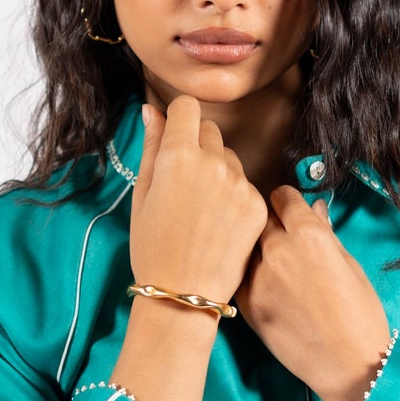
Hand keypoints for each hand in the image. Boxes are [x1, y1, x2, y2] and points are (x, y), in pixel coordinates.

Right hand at [133, 95, 268, 304]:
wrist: (183, 293)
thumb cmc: (153, 247)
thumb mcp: (142, 195)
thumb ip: (151, 147)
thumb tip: (152, 110)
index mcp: (177, 156)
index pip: (186, 107)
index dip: (178, 118)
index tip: (174, 136)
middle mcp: (212, 162)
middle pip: (209, 130)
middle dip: (197, 145)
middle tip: (183, 183)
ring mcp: (239, 184)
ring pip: (229, 158)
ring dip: (217, 171)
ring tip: (201, 210)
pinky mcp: (257, 205)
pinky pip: (245, 185)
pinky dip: (233, 197)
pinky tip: (219, 224)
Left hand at [233, 188, 392, 400]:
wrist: (348, 366)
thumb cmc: (361, 315)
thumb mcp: (350, 266)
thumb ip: (325, 234)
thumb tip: (313, 208)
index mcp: (309, 234)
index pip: (282, 197)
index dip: (288, 202)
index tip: (291, 211)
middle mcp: (277, 249)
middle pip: (262, 218)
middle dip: (272, 223)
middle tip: (284, 239)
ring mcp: (257, 277)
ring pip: (248, 246)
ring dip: (258, 249)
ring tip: (276, 266)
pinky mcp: (246, 304)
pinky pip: (242, 276)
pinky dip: (251, 275)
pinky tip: (269, 288)